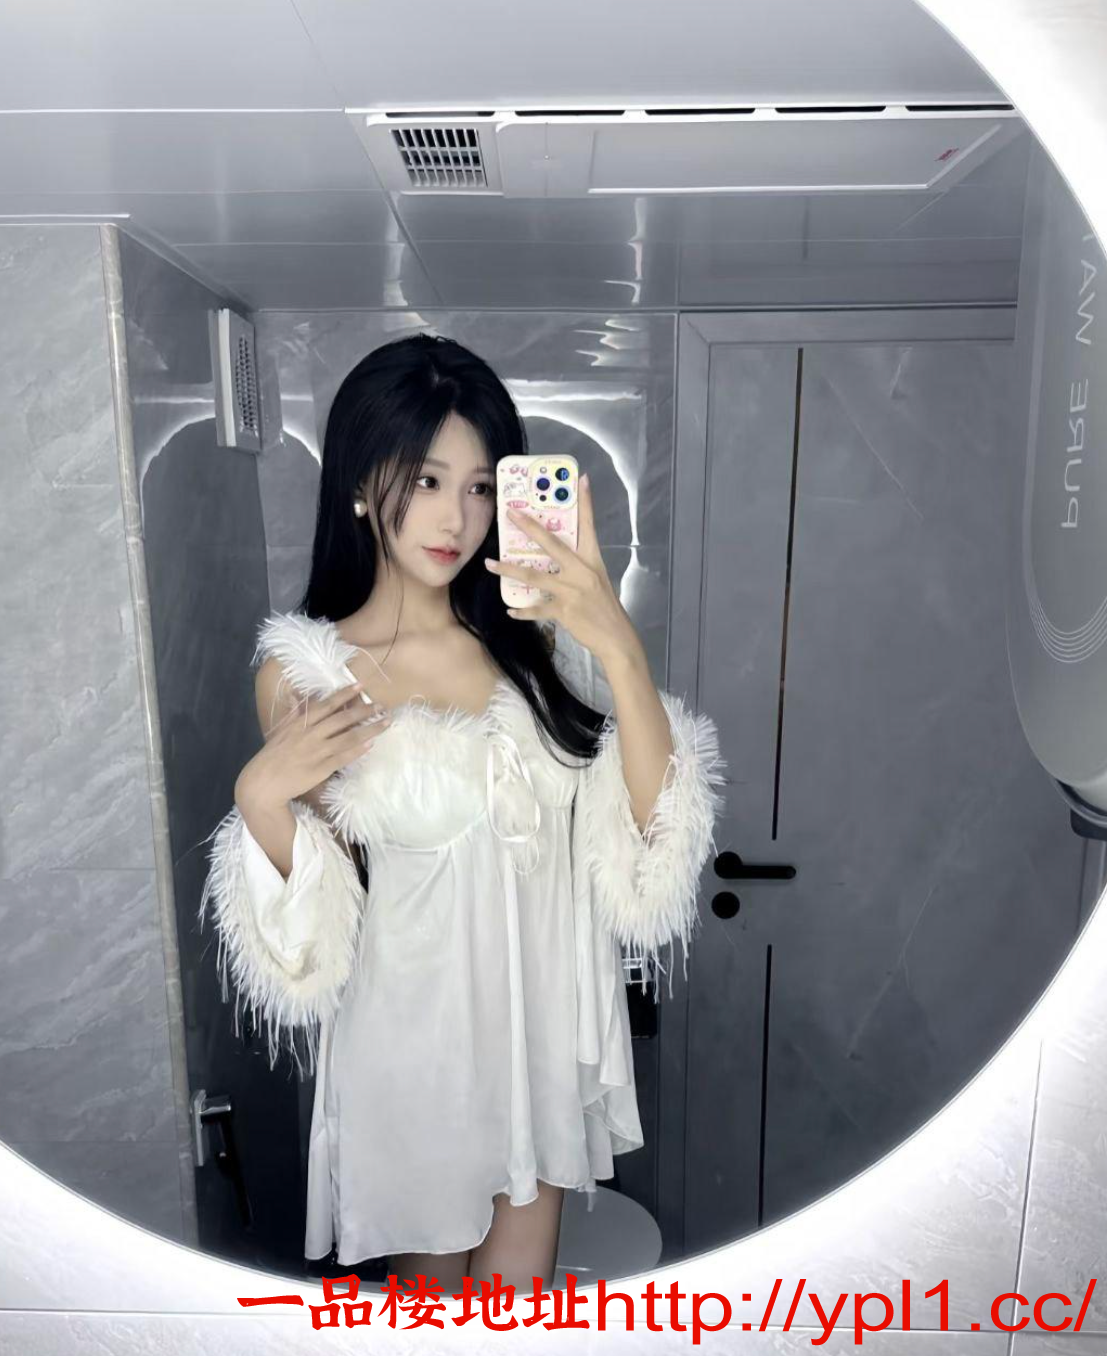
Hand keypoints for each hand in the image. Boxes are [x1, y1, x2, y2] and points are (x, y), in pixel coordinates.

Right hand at [235, 681, 391, 809]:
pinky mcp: (321, 769)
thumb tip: (296, 696)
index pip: (326, 704)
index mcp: (300, 723)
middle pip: (342, 719)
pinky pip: (344, 757)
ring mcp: (317, 752)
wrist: (263, 783)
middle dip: (364, 710)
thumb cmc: (272, 756)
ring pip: (348, 737)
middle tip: (381, 705)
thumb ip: (293, 714)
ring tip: (385, 722)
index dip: (344, 694)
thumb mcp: (281, 731)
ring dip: (369, 729)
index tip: (360, 685)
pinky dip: (358, 750)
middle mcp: (310, 734)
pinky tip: (371, 743)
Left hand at [484, 473, 642, 666]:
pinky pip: (537, 609)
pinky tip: (510, 611)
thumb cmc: (604, 608)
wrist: (616, 638)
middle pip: (552, 544)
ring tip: (490, 564)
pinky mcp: (565, 611)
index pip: (589, 526)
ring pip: (535, 576)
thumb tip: (555, 557)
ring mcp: (572, 591)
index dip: (586, 502)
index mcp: (592, 560)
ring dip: (509, 569)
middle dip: (529, 527)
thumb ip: (578, 566)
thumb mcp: (597, 580)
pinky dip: (523, 611)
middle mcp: (582, 571)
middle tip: (510, 513)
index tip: (582, 479)